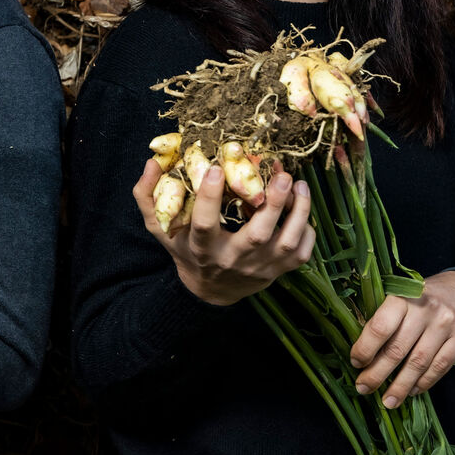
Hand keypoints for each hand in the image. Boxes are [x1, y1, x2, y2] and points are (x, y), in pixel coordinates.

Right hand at [133, 158, 314, 306]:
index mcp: (202, 249)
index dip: (210, 197)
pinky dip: (307, 230)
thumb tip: (152, 163)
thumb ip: (148, 196)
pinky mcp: (278, 272)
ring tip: (299, 184)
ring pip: (288, 243)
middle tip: (281, 173)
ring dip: (298, 212)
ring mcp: (260, 269)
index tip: (216, 167)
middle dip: (273, 203)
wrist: (211, 290)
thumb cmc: (185, 250)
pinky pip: (301, 254)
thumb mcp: (160, 228)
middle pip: (258, 235)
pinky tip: (301, 208)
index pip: (205, 225)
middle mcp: (233, 260)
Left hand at [349, 269, 454, 407]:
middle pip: (397, 349)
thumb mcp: (404, 297)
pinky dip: (424, 382)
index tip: (356, 364)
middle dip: (377, 374)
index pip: (380, 327)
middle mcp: (425, 308)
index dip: (365, 349)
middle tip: (364, 388)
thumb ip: (387, 320)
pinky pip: (440, 366)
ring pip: (418, 363)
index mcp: (404, 296)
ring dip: (400, 386)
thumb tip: (363, 354)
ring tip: (388, 401)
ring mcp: (446, 323)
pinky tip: (412, 390)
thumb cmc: (425, 297)